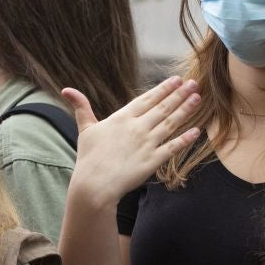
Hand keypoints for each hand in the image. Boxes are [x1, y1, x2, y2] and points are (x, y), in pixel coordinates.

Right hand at [63, 77, 200, 207]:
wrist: (95, 185)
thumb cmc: (89, 158)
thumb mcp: (85, 129)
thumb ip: (81, 108)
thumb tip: (67, 90)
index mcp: (122, 118)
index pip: (147, 99)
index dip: (163, 89)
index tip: (176, 80)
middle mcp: (137, 128)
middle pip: (163, 107)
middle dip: (180, 94)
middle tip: (194, 83)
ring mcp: (146, 144)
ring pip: (170, 123)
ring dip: (185, 110)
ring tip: (198, 99)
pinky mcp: (153, 161)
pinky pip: (172, 148)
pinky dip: (185, 139)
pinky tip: (196, 131)